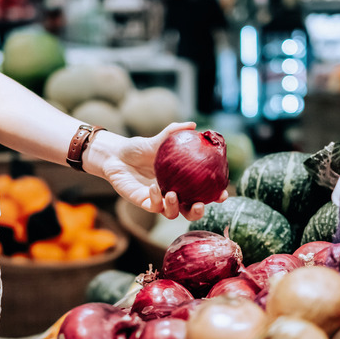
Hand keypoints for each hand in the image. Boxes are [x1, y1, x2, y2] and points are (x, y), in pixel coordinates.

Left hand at [100, 122, 227, 221]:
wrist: (117, 155)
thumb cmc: (139, 148)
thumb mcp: (158, 139)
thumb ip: (174, 133)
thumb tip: (193, 125)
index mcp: (182, 182)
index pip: (203, 192)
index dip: (215, 197)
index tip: (223, 194)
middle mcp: (173, 194)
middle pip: (190, 211)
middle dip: (197, 212)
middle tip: (199, 204)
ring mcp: (158, 201)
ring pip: (172, 213)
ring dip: (175, 207)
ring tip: (172, 194)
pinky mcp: (144, 203)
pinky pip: (153, 206)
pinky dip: (156, 199)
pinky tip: (153, 187)